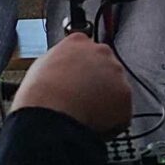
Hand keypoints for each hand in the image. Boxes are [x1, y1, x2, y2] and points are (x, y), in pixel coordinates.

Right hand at [10, 33, 131, 136]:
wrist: (50, 115)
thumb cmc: (40, 94)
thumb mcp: (40, 66)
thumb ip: (58, 61)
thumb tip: (61, 69)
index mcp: (78, 41)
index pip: (87, 50)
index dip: (83, 68)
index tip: (80, 79)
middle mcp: (101, 51)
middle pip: (105, 67)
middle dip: (98, 82)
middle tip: (83, 99)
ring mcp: (116, 72)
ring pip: (116, 88)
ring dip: (107, 100)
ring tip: (87, 114)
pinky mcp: (125, 94)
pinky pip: (122, 110)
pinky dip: (113, 119)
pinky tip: (95, 123)